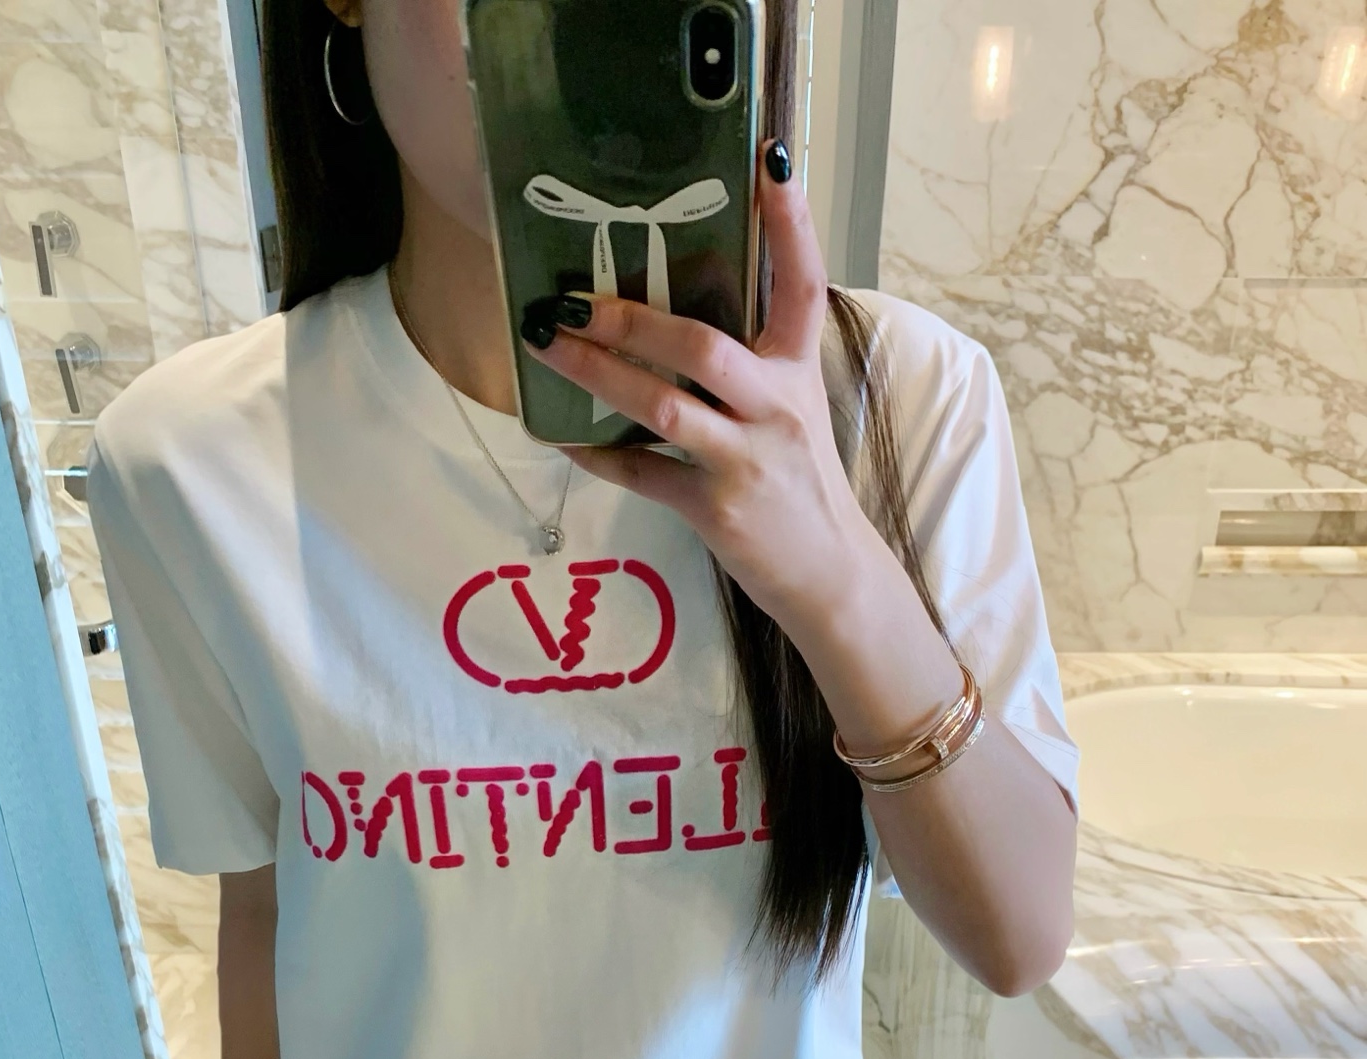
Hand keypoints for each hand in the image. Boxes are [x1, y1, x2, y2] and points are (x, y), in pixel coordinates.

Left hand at [522, 142, 886, 648]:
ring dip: (598, 374)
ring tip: (550, 346)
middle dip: (633, 318)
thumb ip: (749, 366)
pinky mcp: (716, 510)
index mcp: (797, 373)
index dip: (791, 225)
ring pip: (663, 407)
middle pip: (703, 347)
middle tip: (577, 299)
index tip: (772, 164)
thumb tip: (671, 318)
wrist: (829, 574)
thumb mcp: (792, 412)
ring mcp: (745, 461)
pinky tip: (565, 437)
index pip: (802, 286)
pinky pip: (643, 474)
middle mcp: (777, 409)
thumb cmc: (799, 485)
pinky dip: (599, 455)